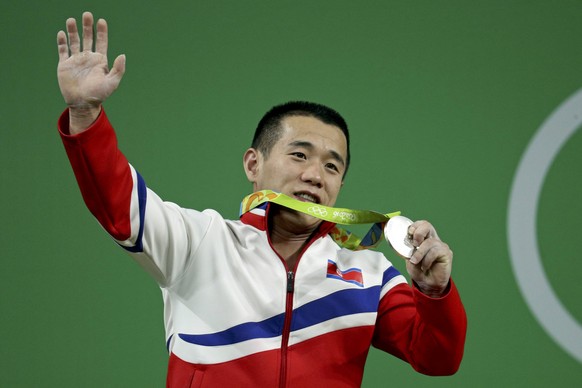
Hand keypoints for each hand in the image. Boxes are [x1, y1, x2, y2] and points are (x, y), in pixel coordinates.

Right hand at [56, 12, 124, 131]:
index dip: (102, 31)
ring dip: (73, 31)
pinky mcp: (65, 65)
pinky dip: (62, 42)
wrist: (83, 104)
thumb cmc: (99, 95)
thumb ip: (118, 69)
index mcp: (100, 60)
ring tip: (71, 20)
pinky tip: (62, 33)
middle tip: (87, 14)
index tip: (101, 21)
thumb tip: (123, 55)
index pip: (101, 42)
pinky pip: (62, 50)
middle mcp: (88, 58)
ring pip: (74, 41)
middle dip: (88, 26)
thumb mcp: (112, 83)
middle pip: (88, 38)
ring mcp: (76, 60)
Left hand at [405, 220, 451, 296]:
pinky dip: (427, 260)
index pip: (421, 224)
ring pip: (429, 242)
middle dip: (418, 233)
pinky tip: (425, 266)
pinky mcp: (446, 254)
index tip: (408, 234)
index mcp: (424, 238)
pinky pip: (435, 252)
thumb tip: (405, 242)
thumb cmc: (419, 271)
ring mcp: (441, 246)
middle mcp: (433, 239)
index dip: (414, 226)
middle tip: (413, 244)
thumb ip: (407, 250)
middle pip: (427, 225)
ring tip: (415, 262)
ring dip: (419, 253)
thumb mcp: (409, 259)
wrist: (428, 285)